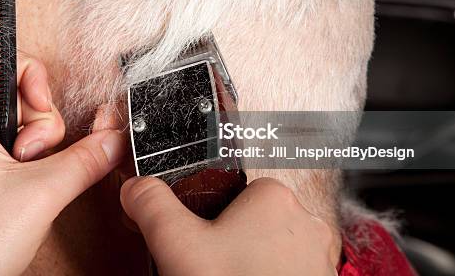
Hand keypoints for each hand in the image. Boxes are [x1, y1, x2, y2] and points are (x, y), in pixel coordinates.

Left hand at [0, 52, 125, 275]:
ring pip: (25, 126)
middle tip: (34, 155)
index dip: (26, 71)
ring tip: (31, 177)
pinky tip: (34, 183)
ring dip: (43, 148)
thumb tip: (114, 139)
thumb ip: (85, 160)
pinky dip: (37, 162)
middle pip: (19, 94)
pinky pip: (21, 151)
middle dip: (42, 121)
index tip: (44, 101)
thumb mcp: (40, 194)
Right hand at [121, 176, 337, 275]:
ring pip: (272, 249)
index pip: (237, 192)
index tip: (202, 241)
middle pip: (254, 222)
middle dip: (232, 243)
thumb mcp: (177, 242)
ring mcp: (319, 257)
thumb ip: (153, 205)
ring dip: (253, 263)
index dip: (212, 217)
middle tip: (212, 268)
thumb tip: (135, 188)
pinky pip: (289, 272)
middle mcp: (306, 222)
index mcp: (274, 197)